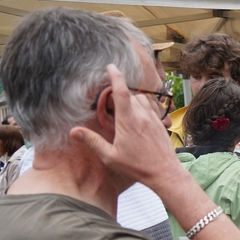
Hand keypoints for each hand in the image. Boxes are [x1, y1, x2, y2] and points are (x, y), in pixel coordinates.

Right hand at [70, 64, 180, 187]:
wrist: (166, 173)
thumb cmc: (138, 167)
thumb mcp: (110, 157)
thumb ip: (93, 142)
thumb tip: (73, 131)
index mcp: (128, 121)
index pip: (121, 92)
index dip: (115, 77)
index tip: (111, 67)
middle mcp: (143, 116)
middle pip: (131, 95)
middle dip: (121, 94)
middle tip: (111, 103)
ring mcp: (154, 120)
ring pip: (143, 100)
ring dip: (133, 101)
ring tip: (124, 112)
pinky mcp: (161, 126)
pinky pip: (151, 109)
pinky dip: (143, 108)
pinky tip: (138, 121)